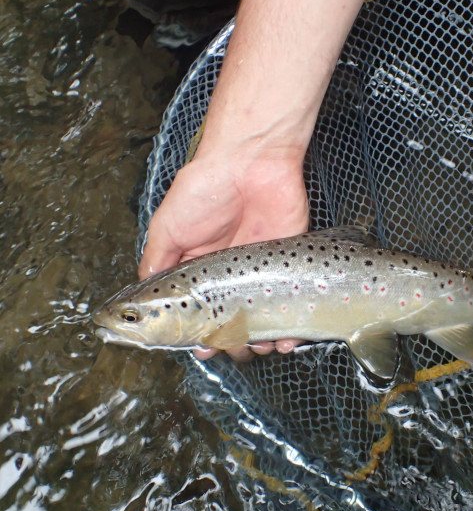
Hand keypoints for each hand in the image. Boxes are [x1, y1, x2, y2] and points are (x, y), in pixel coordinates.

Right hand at [138, 149, 308, 360]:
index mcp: (201, 268)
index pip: (200, 311)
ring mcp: (262, 271)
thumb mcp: (168, 227)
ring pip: (264, 320)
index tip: (200, 349)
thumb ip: (156, 260)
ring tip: (258, 348)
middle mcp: (231, 273)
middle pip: (233, 320)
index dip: (200, 333)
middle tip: (229, 348)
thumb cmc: (205, 190)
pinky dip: (292, 330)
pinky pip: (293, 303)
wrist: (252, 162)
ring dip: (261, 341)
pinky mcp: (289, 263)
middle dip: (231, 341)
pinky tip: (286, 341)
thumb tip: (141, 293)